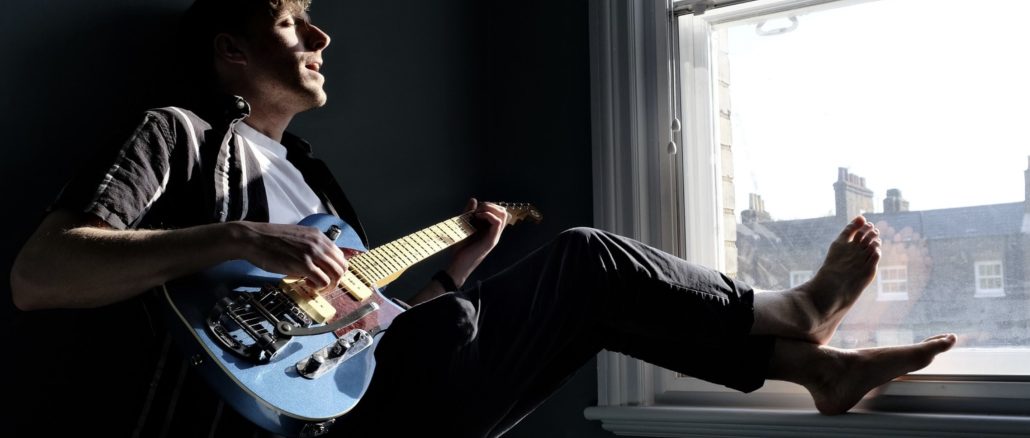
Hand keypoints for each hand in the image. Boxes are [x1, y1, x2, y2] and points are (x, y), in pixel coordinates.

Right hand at [229, 221, 348, 289]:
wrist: (252, 238)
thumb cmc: (269, 239)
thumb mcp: (296, 237)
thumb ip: (309, 247)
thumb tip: (317, 263)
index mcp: (318, 236)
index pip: (339, 255)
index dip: (335, 269)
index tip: (327, 275)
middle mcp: (318, 243)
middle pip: (341, 266)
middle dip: (336, 279)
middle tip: (324, 285)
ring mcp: (312, 253)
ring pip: (336, 274)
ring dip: (329, 285)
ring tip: (316, 286)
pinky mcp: (303, 264)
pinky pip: (322, 281)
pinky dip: (318, 287)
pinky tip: (307, 284)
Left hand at [446, 198, 507, 286]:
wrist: (457, 265)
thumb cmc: (460, 249)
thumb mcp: (463, 226)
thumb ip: (468, 213)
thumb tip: (474, 199)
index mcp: (490, 230)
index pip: (499, 212)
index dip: (489, 205)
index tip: (475, 209)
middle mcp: (494, 233)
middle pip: (504, 211)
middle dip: (490, 205)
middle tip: (477, 210)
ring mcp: (494, 237)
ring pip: (503, 214)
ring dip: (490, 209)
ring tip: (477, 213)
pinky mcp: (491, 240)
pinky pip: (497, 222)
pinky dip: (488, 215)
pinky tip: (477, 217)